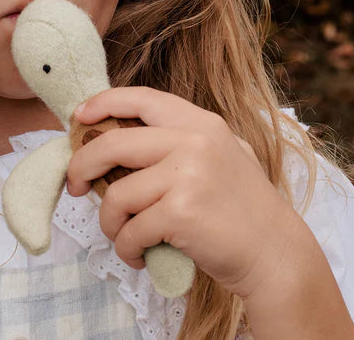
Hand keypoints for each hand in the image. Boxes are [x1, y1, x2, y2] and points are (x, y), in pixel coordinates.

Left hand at [65, 87, 302, 299]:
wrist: (277, 254)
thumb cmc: (243, 209)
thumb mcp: (222, 154)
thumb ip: (182, 140)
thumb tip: (121, 138)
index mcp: (201, 123)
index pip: (141, 98)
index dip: (103, 103)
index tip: (79, 117)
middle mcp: (193, 141)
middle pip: (113, 143)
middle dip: (82, 165)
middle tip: (76, 185)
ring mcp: (187, 176)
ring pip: (117, 194)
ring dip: (109, 222)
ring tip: (123, 237)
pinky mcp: (181, 213)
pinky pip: (130, 230)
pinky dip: (126, 248)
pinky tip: (139, 255)